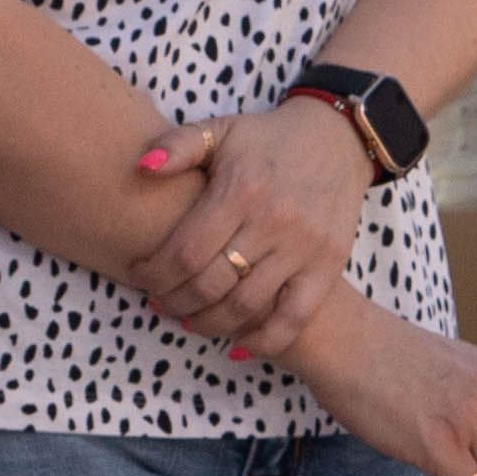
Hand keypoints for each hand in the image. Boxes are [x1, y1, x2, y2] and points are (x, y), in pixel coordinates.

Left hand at [129, 94, 374, 348]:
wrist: (338, 138)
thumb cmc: (267, 139)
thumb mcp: (222, 130)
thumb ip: (179, 146)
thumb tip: (141, 167)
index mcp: (241, 189)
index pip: (186, 251)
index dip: (154, 274)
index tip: (139, 276)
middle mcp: (274, 221)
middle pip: (211, 285)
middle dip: (174, 302)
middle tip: (158, 303)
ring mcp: (304, 247)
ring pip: (246, 307)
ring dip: (208, 324)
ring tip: (188, 320)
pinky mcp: (329, 265)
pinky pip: (293, 318)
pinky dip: (264, 341)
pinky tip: (237, 345)